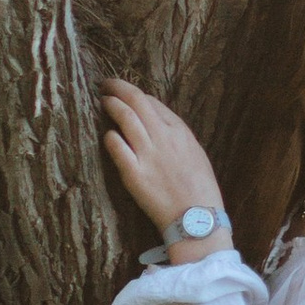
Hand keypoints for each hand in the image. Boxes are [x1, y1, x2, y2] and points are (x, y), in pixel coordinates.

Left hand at [102, 82, 225, 249]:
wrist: (197, 219)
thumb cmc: (201, 190)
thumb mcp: (196, 155)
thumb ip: (178, 137)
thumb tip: (159, 124)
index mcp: (180, 132)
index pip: (153, 103)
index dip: (137, 96)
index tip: (128, 97)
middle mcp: (163, 138)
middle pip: (137, 101)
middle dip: (119, 88)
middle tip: (106, 84)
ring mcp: (147, 155)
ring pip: (125, 118)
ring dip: (112, 105)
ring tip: (103, 101)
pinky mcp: (134, 174)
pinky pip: (117, 148)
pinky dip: (110, 137)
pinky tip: (107, 134)